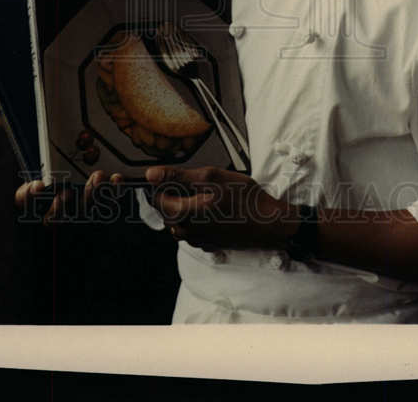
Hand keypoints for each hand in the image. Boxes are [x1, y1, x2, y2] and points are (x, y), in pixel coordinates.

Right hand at [0, 107, 123, 222]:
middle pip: (54, 216)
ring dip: (89, 197)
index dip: (29, 196)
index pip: (25, 200)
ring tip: (97, 175)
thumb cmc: (55, 151)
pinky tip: (117, 178)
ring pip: (82, 212)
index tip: (38, 184)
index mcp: (38, 188)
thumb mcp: (37, 137)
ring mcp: (81, 206)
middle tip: (66, 191)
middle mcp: (58, 202)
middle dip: (60, 206)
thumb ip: (15, 126)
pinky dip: (113, 193)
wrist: (90, 156)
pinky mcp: (104, 202)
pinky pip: (109, 204)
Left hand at [145, 165, 299, 250]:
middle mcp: (184, 231)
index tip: (162, 174)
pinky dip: (195, 215)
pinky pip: (190, 226)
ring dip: (185, 204)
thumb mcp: (212, 177)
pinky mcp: (205, 243)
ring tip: (208, 193)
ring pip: (177, 218)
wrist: (268, 224)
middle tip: (196, 180)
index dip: (157, 183)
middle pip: (165, 208)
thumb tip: (150, 175)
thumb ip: (178, 176)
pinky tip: (214, 207)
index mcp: (182, 213)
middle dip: (173, 192)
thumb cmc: (244, 198)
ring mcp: (195, 239)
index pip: (154, 198)